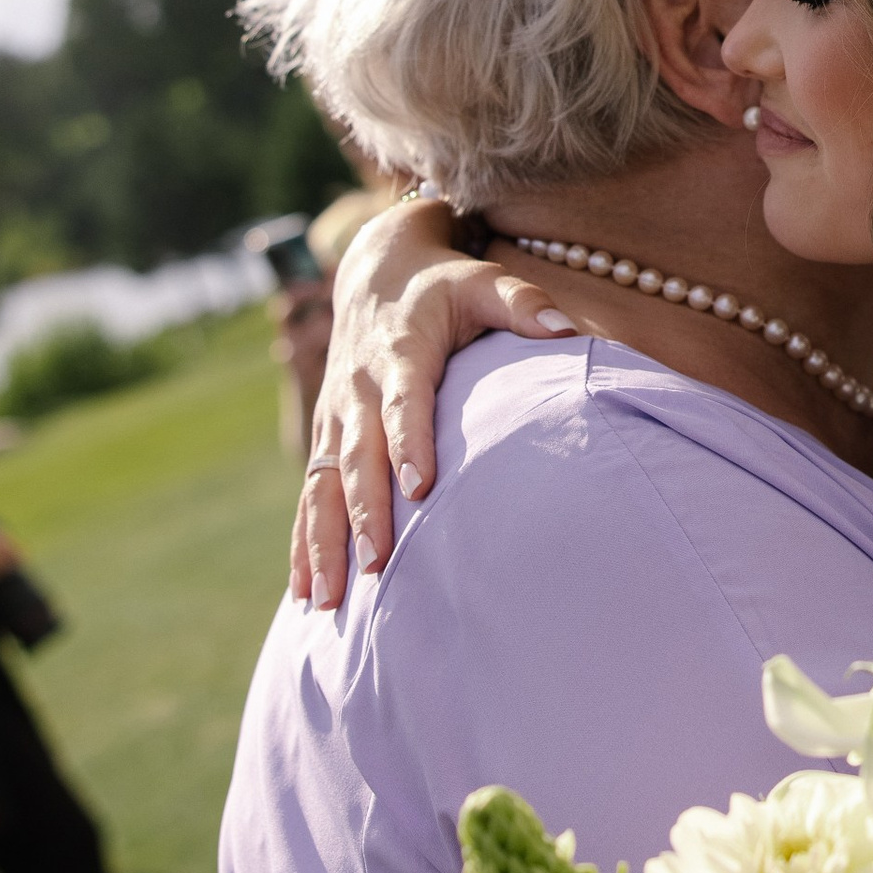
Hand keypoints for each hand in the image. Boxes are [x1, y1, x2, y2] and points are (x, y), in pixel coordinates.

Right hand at [291, 198, 576, 607]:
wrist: (375, 272)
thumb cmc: (443, 285)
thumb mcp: (484, 282)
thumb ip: (523, 304)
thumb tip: (569, 329)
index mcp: (400, 351)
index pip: (404, 400)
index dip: (408, 441)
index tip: (419, 487)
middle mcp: (359, 388)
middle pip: (358, 456)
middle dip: (362, 513)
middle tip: (376, 566)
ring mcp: (336, 416)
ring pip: (322, 484)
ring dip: (323, 541)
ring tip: (329, 600)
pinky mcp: (325, 435)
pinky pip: (309, 494)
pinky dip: (304, 542)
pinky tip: (306, 592)